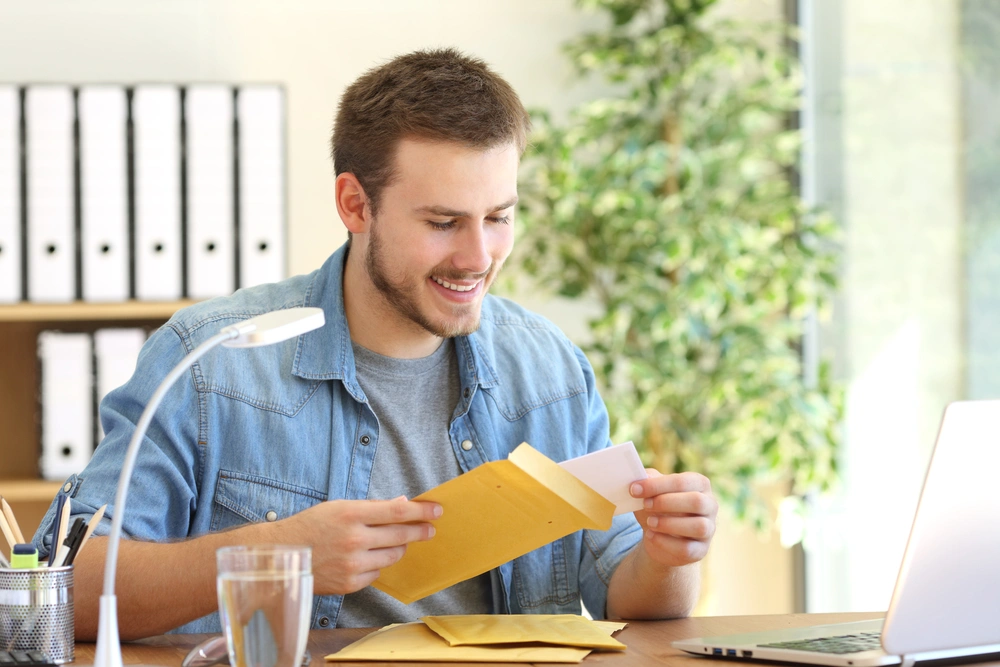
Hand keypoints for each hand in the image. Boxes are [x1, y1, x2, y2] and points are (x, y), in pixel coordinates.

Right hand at [281, 496, 439, 594]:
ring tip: (396, 541)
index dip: (421, 511)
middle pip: (401, 535)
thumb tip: (403, 503)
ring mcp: (353, 564)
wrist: (281, 557)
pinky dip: (378, 564)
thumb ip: (372, 508)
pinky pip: (377, 573)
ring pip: (393, 555)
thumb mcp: (339, 507)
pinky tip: (368, 557)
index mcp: (351, 515)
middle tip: (430, 528)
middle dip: (420, 530)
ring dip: (399, 547)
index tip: (436, 510)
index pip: (397, 511)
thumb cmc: (310, 527)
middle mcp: (354, 540)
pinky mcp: (351, 583)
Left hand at [629, 470, 716, 568]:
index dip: (658, 485)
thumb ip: (649, 480)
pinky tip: (651, 536)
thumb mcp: (652, 491)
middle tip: (645, 504)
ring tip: (650, 522)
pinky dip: (666, 543)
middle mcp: (710, 506)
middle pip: (697, 501)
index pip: (683, 481)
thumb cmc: (657, 507)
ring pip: (699, 526)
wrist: (659, 537)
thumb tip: (643, 476)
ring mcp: (709, 529)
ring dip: (669, 524)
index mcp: (700, 484)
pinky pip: (688, 548)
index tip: (635, 489)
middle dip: (666, 502)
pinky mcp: (700, 550)